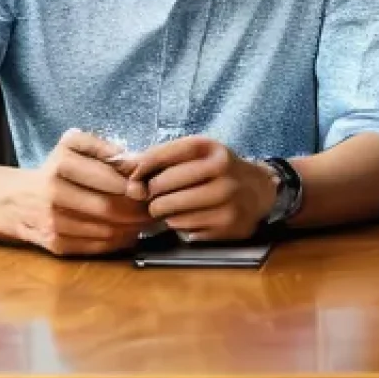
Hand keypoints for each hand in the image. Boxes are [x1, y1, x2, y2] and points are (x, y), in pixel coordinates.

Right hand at [16, 130, 152, 256]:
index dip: (132, 185)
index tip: (148, 188)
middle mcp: (54, 195)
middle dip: (137, 209)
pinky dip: (118, 241)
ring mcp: (54, 223)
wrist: (19, 200)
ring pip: (105, 230)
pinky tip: (130, 232)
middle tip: (154, 207)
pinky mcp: (56, 245)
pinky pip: (96, 247)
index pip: (107, 178)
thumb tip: (134, 161)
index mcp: (61, 165)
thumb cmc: (56, 168)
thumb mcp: (74, 145)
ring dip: (132, 227)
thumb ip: (103, 147)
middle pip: (108, 207)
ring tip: (146, 219)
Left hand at [125, 136, 277, 242]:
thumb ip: (158, 158)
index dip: (141, 168)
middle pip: (161, 186)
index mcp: (210, 148)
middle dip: (152, 194)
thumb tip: (120, 165)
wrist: (258, 191)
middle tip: (157, 195)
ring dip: (165, 212)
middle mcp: (221, 170)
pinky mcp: (226, 225)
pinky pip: (184, 229)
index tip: (135, 177)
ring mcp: (225, 199)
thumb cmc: (217, 170)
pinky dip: (180, 225)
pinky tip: (191, 216)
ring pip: (170, 212)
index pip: (161, 155)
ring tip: (174, 205)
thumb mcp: (195, 154)